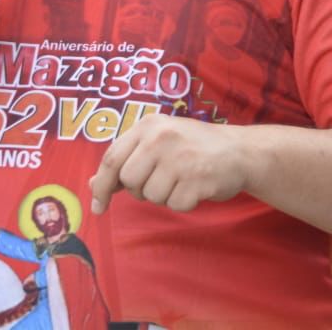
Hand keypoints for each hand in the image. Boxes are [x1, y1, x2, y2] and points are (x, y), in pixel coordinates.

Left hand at [89, 114, 247, 215]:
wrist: (239, 150)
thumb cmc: (192, 147)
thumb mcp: (157, 142)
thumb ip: (126, 160)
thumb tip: (93, 185)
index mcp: (148, 125)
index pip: (112, 157)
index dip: (101, 184)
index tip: (97, 205)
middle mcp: (162, 138)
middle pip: (129, 180)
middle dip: (140, 189)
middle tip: (160, 180)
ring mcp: (181, 158)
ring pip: (151, 196)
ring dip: (164, 196)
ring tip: (181, 179)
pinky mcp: (198, 179)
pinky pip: (175, 205)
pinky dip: (183, 202)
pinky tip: (194, 186)